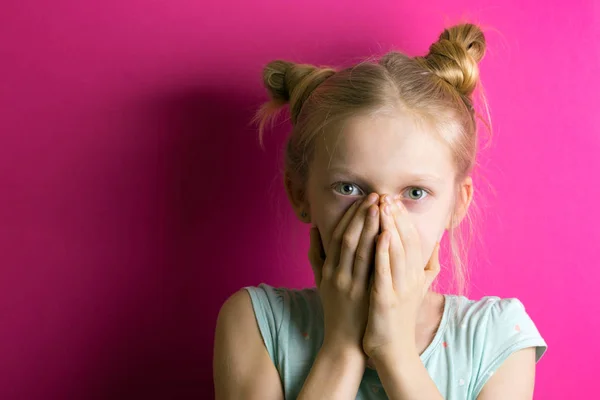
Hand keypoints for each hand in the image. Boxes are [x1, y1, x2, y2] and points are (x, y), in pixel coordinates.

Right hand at [308, 193, 379, 354]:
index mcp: (329, 270)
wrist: (344, 343)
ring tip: (382, 207)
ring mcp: (352, 285)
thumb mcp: (320, 282)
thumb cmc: (335, 309)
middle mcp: (339, 275)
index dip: (351, 216)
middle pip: (349, 239)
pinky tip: (388, 234)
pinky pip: (372, 269)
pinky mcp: (365, 295)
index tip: (363, 199)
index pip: (338, 236)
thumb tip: (315, 229)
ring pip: (360, 250)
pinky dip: (379, 250)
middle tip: (375, 195)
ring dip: (370, 226)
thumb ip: (316, 255)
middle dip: (362, 215)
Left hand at [362, 195, 440, 361]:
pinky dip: (384, 252)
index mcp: (415, 275)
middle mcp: (411, 279)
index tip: (394, 199)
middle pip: (406, 240)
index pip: (412, 240)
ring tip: (382, 205)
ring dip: (390, 226)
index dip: (403, 218)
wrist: (394, 351)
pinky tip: (380, 235)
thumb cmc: (399, 318)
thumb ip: (426, 267)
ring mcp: (400, 289)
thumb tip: (436, 244)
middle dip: (395, 216)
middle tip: (385, 194)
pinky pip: (386, 272)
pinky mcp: (386, 300)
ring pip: (397, 251)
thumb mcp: (417, 289)